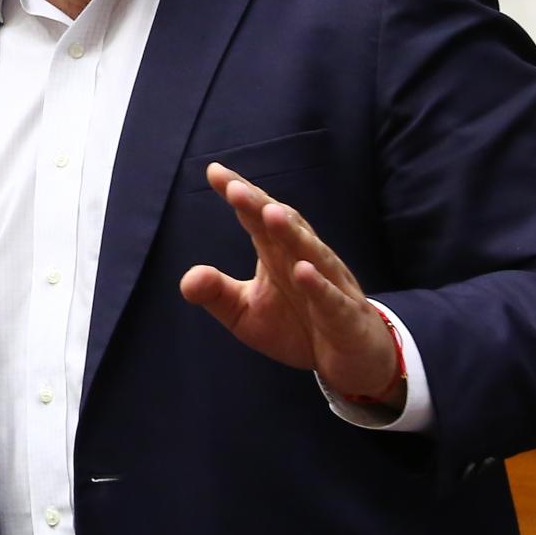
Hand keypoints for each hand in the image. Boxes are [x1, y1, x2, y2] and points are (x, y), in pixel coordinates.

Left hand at [179, 165, 400, 405]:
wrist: (348, 362)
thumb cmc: (296, 328)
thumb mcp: (245, 313)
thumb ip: (217, 294)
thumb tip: (187, 280)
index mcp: (278, 255)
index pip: (257, 219)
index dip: (239, 195)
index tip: (214, 171)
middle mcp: (305, 261)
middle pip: (284, 227)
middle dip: (260, 205)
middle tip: (234, 187)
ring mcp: (330, 286)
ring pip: (312, 253)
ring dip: (292, 234)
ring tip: (270, 214)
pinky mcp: (345, 317)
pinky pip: (332, 299)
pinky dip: (319, 285)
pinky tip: (303, 270)